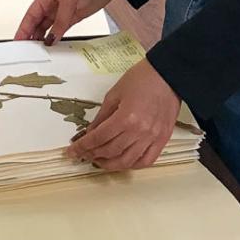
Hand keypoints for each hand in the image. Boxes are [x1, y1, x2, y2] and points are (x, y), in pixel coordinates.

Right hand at [14, 0, 122, 44]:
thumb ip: (60, 21)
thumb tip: (51, 38)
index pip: (30, 15)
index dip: (23, 29)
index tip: (17, 41)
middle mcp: (52, 5)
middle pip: (37, 24)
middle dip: (31, 37)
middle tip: (26, 52)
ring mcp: (62, 12)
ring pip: (48, 29)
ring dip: (43, 39)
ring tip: (38, 52)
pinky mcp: (72, 18)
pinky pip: (60, 31)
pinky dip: (56, 39)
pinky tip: (52, 46)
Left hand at [66, 59, 180, 170]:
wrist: (167, 73)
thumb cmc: (141, 78)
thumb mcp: (114, 94)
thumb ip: (102, 116)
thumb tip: (90, 133)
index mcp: (125, 117)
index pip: (99, 138)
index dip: (82, 147)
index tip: (72, 152)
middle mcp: (139, 131)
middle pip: (111, 152)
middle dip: (93, 155)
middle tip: (84, 154)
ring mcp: (152, 138)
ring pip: (127, 161)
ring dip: (110, 164)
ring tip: (100, 160)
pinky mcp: (163, 139)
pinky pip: (146, 161)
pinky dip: (133, 165)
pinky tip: (123, 162)